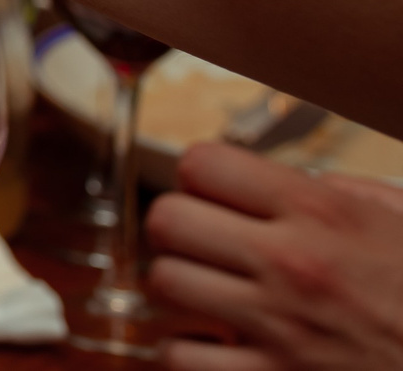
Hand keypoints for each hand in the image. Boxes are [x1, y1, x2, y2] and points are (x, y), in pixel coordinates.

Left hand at [146, 141, 402, 368]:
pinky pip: (181, 357)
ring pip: (164, 283)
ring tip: (212, 293)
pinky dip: (189, 352)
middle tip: (205, 244)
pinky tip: (218, 347)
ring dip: (181, 288)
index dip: (202, 177)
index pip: (202, 163)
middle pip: (166, 218)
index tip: (216, 194)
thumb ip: (348, 194)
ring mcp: (278, 326)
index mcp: (321, 213)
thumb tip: (302, 184)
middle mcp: (290, 263)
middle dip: (180, 228)